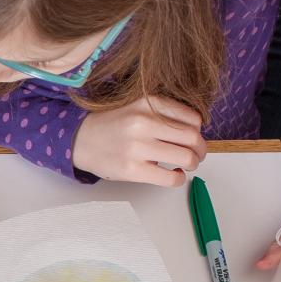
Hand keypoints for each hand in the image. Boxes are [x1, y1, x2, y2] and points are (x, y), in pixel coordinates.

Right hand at [69, 96, 206, 185]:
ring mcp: (137, 147)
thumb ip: (162, 112)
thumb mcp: (136, 106)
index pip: (192, 118)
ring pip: (186, 158)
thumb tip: (195, 131)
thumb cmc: (111, 125)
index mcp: (147, 103)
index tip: (194, 137)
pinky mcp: (132, 169)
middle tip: (197, 154)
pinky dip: (179, 178)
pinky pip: (170, 177)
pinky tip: (174, 174)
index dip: (199, 130)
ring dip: (193, 163)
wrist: (79, 139)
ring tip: (186, 164)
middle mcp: (143, 123)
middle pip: (193, 138)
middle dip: (201, 149)